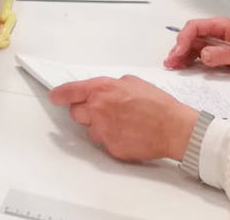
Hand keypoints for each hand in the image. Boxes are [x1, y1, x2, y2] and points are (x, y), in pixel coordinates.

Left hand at [47, 76, 198, 162]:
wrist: (175, 128)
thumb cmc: (157, 103)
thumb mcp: (131, 82)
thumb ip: (110, 85)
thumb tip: (101, 90)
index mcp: (101, 89)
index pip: (69, 92)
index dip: (59, 95)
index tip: (54, 98)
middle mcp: (97, 109)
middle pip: (76, 113)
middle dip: (85, 112)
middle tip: (102, 112)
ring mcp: (103, 130)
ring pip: (91, 130)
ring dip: (100, 127)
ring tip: (123, 124)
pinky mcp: (111, 148)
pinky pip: (104, 142)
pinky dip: (112, 139)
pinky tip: (129, 134)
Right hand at [164, 16, 229, 99]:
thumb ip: (224, 54)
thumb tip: (202, 55)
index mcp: (220, 26)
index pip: (194, 27)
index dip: (183, 38)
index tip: (178, 53)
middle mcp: (214, 34)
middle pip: (189, 37)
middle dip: (178, 48)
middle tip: (170, 63)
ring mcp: (214, 46)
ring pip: (191, 48)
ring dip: (180, 56)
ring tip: (172, 67)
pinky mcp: (216, 57)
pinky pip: (198, 58)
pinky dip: (188, 62)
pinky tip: (183, 69)